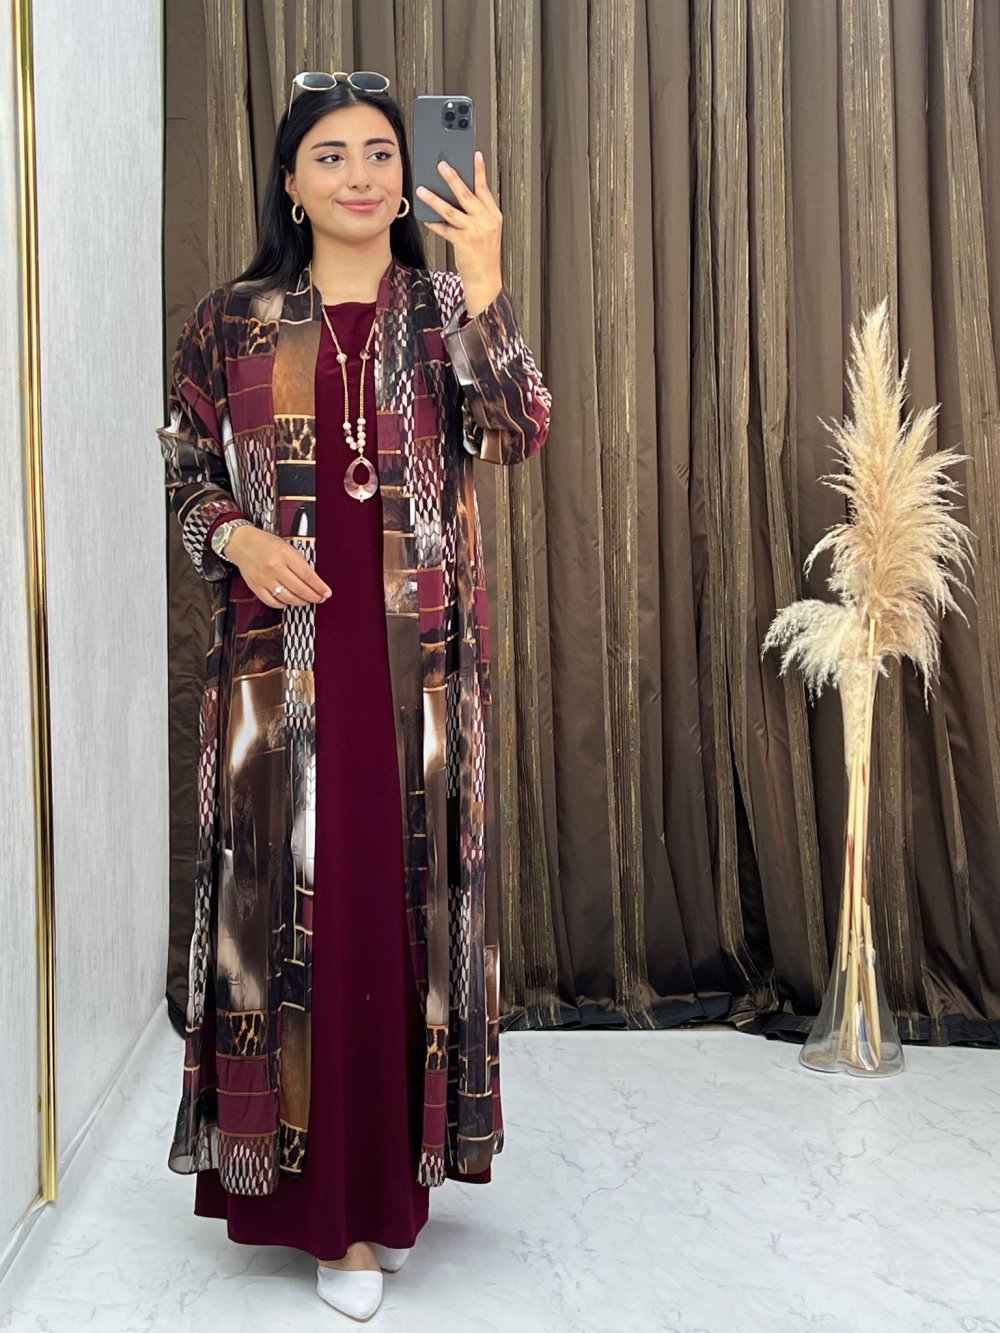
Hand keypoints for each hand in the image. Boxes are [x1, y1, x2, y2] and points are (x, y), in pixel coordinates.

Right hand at [225, 526, 331, 609]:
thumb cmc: (265, 544)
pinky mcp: (256, 587)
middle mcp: (274, 567)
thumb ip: (299, 562)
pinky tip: (288, 602)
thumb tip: (314, 580)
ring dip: (300, 602)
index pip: (307, 575)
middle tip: (319, 598)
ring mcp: (264, 579)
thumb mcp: (287, 547)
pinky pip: (272, 602)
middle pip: (299, 588)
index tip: (326, 592)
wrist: (242, 543)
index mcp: (285, 554)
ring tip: (306, 600)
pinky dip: (283, 605)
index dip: (319, 587)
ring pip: (288, 598)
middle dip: (313, 596)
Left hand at [416, 151, 502, 310]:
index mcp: (493, 216)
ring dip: (434, 198)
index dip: (479, 171)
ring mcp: (475, 231)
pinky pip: (444, 229)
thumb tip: (457, 196)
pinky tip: (426, 218)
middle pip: (466, 194)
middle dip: (452, 177)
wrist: (486, 280)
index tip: (475, 155)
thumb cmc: (484, 255)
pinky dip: (434, 223)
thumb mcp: (487, 231)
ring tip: (422, 189)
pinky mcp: (463, 242)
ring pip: (451, 210)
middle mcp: (486, 221)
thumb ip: (477, 214)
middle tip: (441, 164)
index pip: (484, 189)